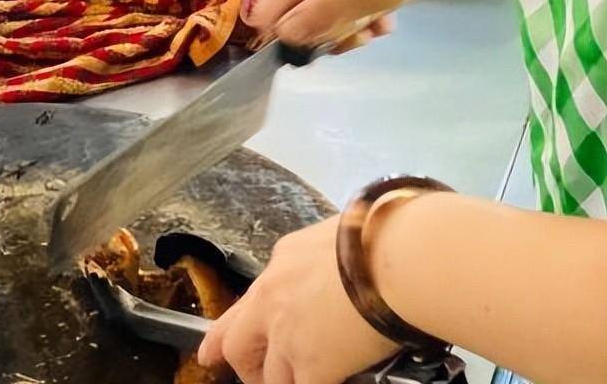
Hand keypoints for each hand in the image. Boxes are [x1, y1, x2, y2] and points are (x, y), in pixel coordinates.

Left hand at [197, 217, 398, 383]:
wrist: (394, 256)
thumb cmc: (376, 238)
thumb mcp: (333, 236)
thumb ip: (320, 261)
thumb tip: (335, 268)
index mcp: (281, 264)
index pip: (246, 303)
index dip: (227, 329)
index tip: (211, 348)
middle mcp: (273, 299)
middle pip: (236, 343)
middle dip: (244, 364)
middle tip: (252, 376)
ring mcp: (288, 335)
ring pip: (267, 376)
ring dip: (278, 383)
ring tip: (295, 382)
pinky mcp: (313, 365)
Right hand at [254, 0, 447, 50]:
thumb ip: (319, 16)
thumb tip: (284, 34)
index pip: (267, 15)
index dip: (289, 37)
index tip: (323, 44)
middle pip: (295, 9)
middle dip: (328, 29)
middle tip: (365, 34)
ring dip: (348, 17)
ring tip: (383, 20)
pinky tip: (383, 3)